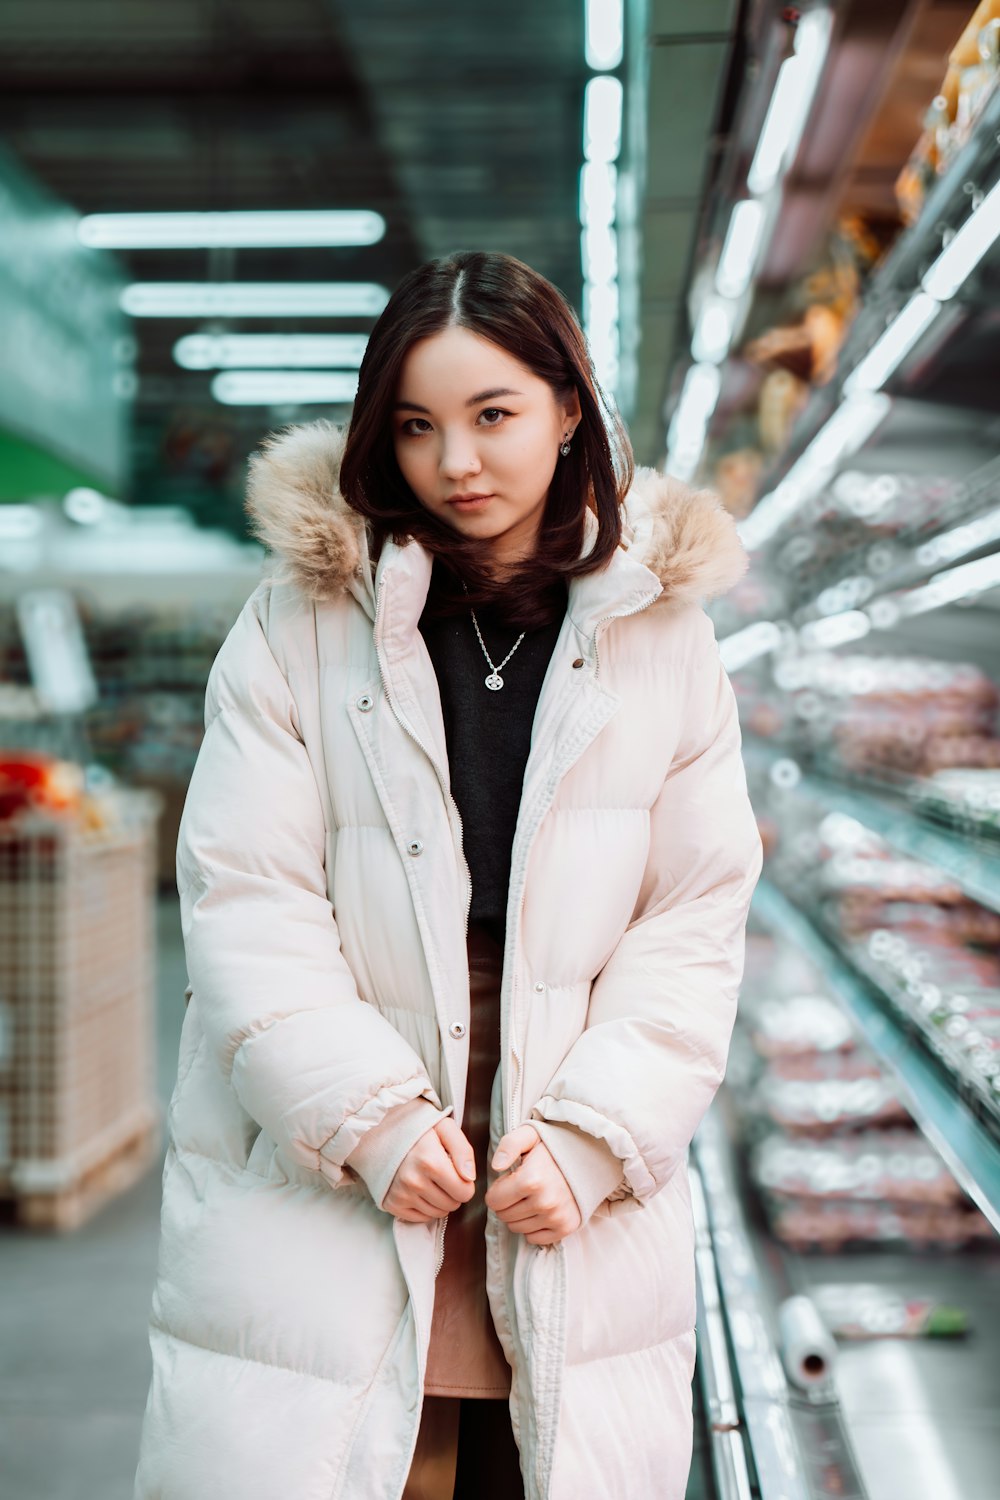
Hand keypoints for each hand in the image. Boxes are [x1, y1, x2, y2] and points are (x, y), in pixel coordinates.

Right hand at [383, 1117, 475, 1222]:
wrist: (381, 1134)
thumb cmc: (417, 1130)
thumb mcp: (444, 1127)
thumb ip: (463, 1150)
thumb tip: (469, 1178)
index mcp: (430, 1161)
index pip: (464, 1192)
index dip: (465, 1183)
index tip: (456, 1171)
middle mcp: (414, 1181)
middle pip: (452, 1205)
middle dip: (453, 1192)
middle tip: (443, 1175)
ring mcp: (401, 1194)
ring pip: (437, 1214)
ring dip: (439, 1200)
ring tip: (431, 1180)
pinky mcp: (392, 1203)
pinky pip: (420, 1218)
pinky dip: (424, 1207)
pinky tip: (420, 1189)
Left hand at [485, 1124, 581, 1245]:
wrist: (587, 1159)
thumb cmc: (552, 1148)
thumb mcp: (529, 1135)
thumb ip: (509, 1145)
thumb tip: (496, 1166)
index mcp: (531, 1180)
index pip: (493, 1201)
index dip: (497, 1190)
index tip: (509, 1181)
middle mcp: (544, 1202)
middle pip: (504, 1216)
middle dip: (507, 1203)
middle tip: (520, 1189)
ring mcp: (556, 1217)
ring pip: (517, 1228)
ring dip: (519, 1215)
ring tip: (531, 1197)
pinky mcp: (566, 1228)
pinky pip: (534, 1238)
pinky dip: (533, 1227)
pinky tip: (540, 1210)